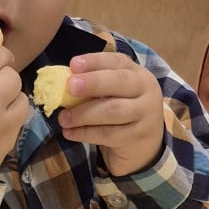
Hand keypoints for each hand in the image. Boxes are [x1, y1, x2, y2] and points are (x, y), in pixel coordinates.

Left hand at [58, 50, 167, 177]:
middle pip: (120, 82)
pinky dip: (85, 133)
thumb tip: (63, 82)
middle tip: (69, 87)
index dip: (95, 61)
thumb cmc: (121, 113)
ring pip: (113, 110)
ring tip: (63, 118)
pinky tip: (69, 133)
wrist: (143, 146)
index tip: (73, 65)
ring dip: (83, 114)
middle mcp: (146, 90)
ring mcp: (145, 114)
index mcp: (137, 73)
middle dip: (92, 83)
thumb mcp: (114, 94)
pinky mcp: (138, 136)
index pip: (117, 61)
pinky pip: (108, 134)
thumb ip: (95, 86)